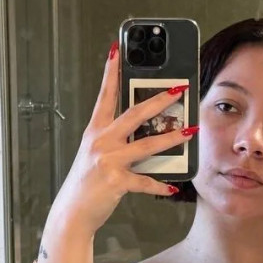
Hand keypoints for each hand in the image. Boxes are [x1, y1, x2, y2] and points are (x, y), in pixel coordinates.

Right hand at [49, 42, 196, 233]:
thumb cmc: (86, 183)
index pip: (105, 95)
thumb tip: (142, 131)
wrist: (72, 212)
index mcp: (95, 131)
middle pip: (134, 114)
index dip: (111, 72)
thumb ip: (115, 140)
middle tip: (179, 89)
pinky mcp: (115, 181)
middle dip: (159, 100)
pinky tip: (171, 187)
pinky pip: (144, 181)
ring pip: (147, 145)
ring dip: (171, 138)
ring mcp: (107, 160)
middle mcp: (100, 141)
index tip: (117, 50)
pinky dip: (159, 185)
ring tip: (190, 131)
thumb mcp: (95, 154)